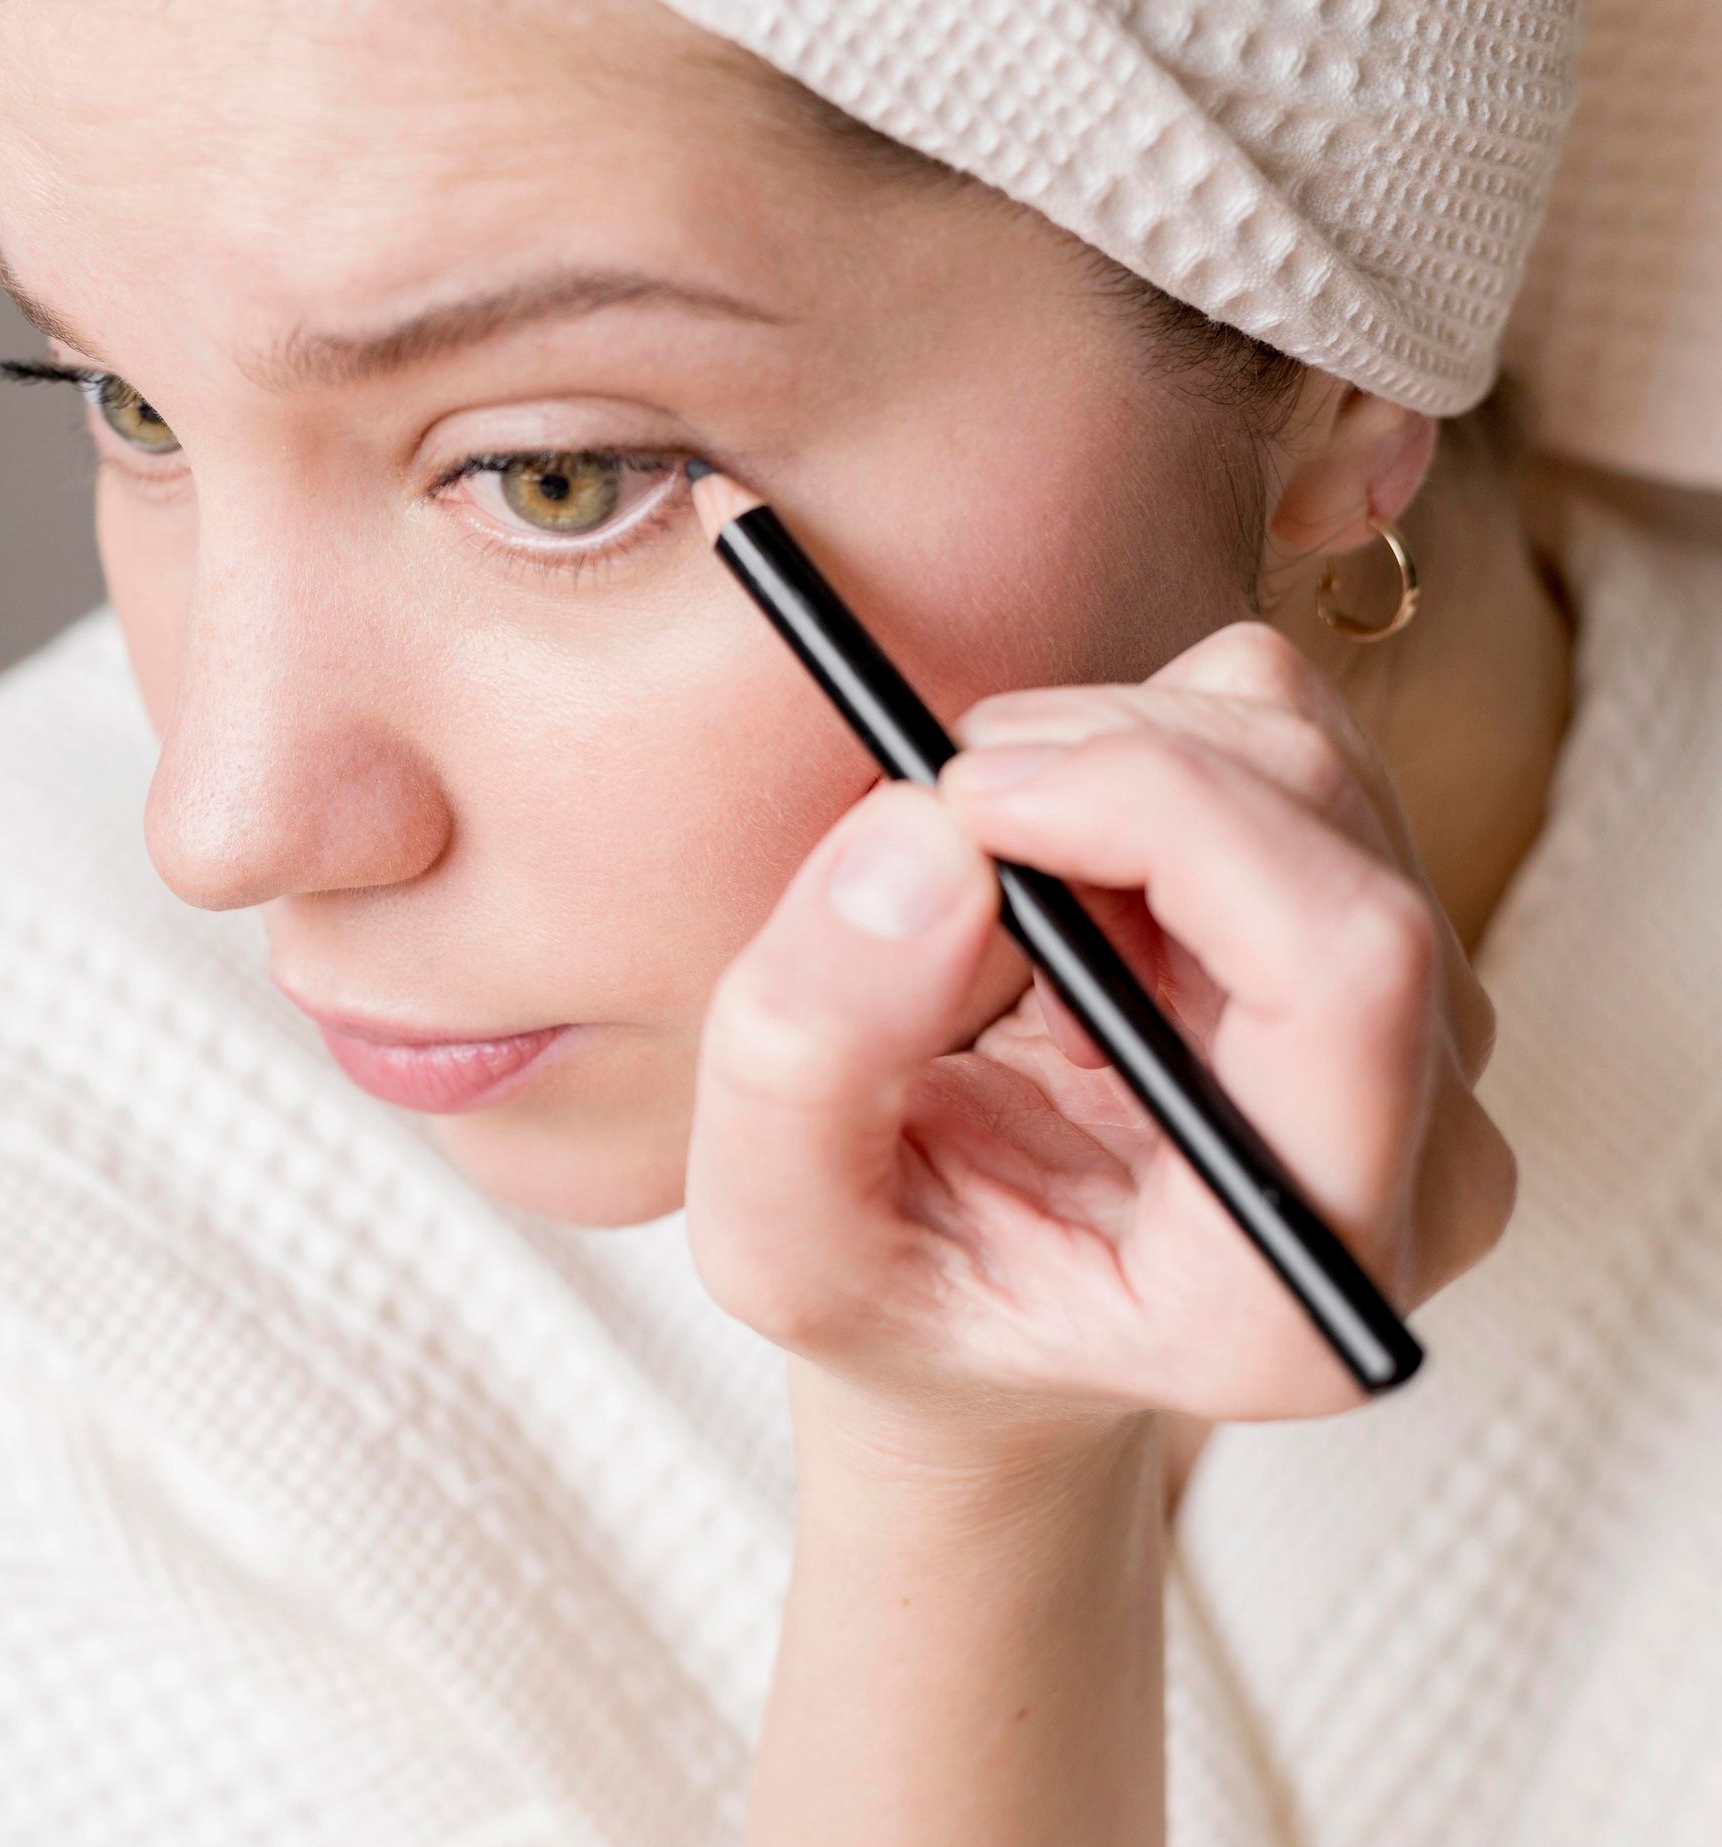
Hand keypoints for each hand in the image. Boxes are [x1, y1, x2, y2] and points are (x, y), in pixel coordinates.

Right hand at [684, 620, 1515, 1455]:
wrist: (993, 1312)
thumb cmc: (901, 1299)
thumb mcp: (784, 1233)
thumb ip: (810, 1056)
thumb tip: (927, 842)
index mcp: (1294, 1279)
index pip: (1343, 969)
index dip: (1162, 815)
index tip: (965, 798)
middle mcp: (1419, 1163)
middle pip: (1320, 822)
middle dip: (1096, 760)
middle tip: (936, 821)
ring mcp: (1428, 1044)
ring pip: (1301, 755)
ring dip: (1105, 757)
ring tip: (992, 892)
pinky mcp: (1390, 948)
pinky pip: (1285, 744)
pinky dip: (1142, 753)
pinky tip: (1069, 884)